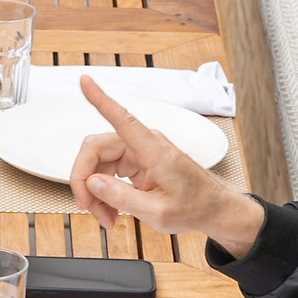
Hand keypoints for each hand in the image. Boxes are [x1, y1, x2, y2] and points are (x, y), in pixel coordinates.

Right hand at [67, 77, 266, 253]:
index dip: (100, 99)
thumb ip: (122, 198)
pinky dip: (104, 192)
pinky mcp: (136, 162)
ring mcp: (138, 152)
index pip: (122, 119)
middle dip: (85, 181)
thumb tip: (93, 182)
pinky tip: (111, 209)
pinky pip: (107, 171)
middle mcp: (144, 144)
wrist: (212, 209)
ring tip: (106, 217)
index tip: (85, 80)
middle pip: (95, 150)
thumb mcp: (158, 212)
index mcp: (154, 151)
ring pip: (98, 164)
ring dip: (95, 192)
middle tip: (88, 207)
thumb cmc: (194, 207)